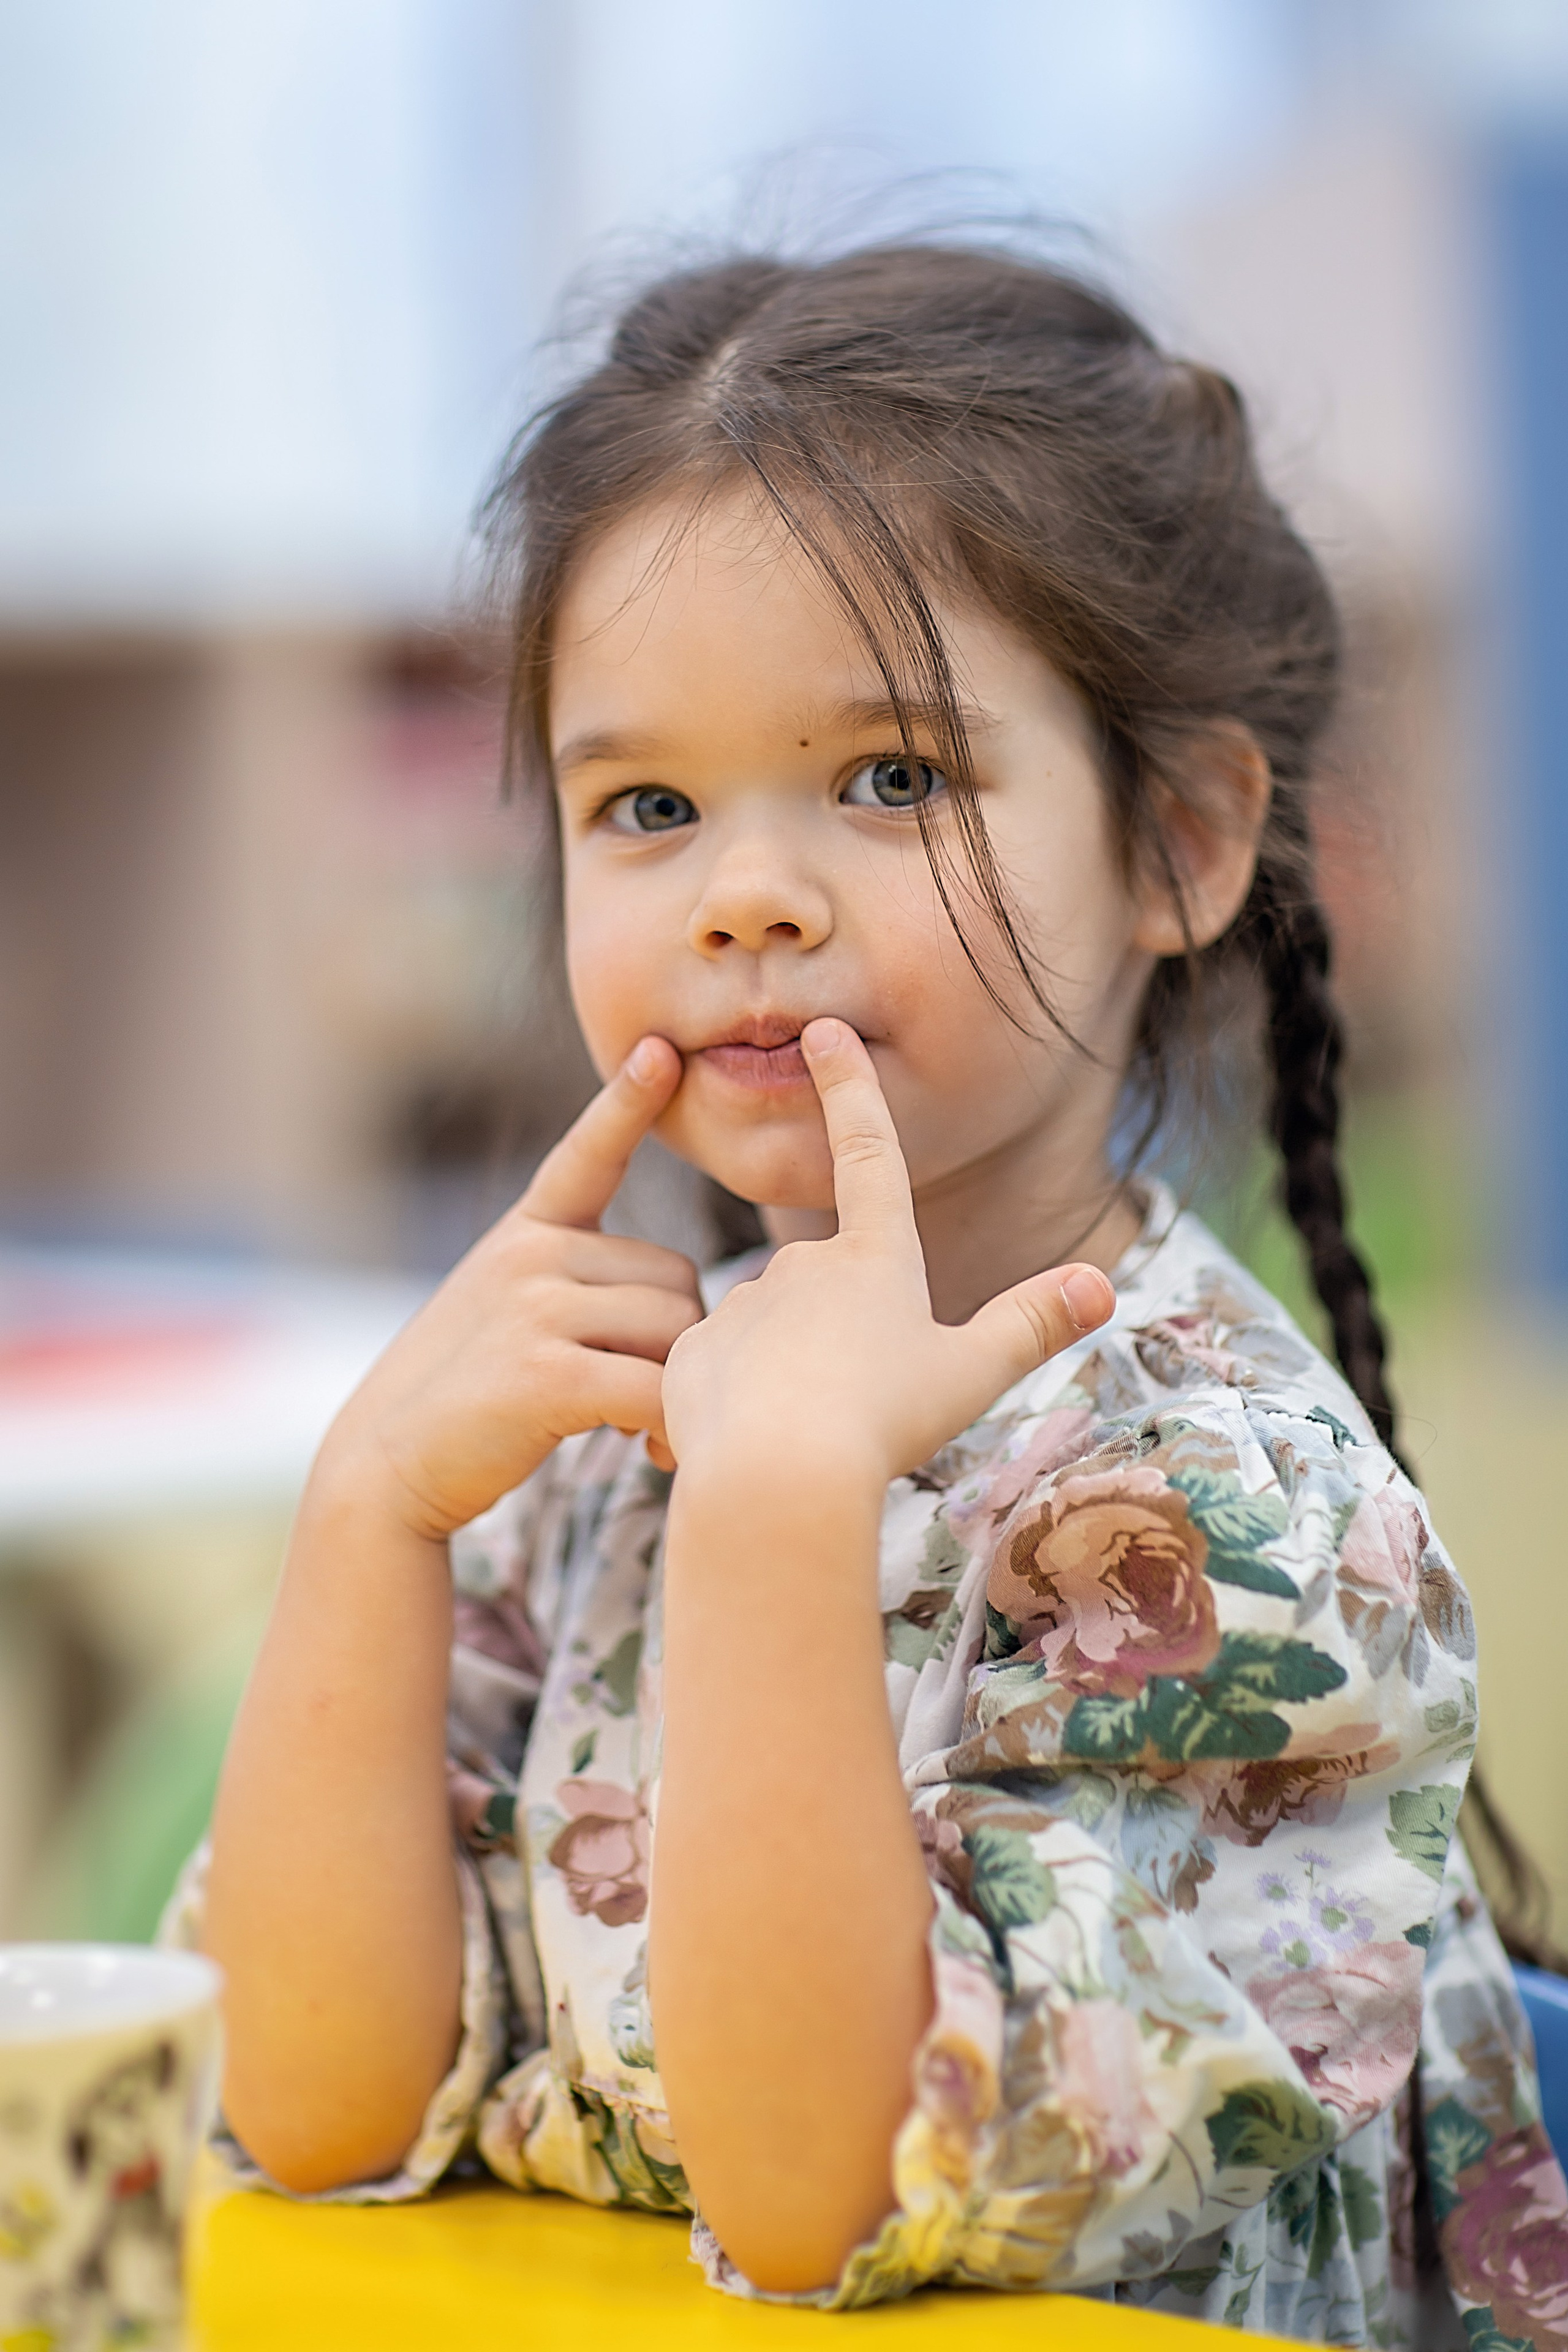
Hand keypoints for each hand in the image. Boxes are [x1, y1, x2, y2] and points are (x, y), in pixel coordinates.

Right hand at [317, 1036, 699, 1539]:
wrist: (384, 1469)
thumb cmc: (462, 1399)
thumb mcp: (501, 1310)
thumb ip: (571, 1283)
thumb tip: (676, 1297)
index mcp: (524, 1234)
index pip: (586, 1155)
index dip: (626, 1102)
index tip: (661, 1050)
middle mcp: (530, 1257)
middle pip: (675, 1278)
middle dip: (677, 1340)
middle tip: (651, 1394)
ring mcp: (535, 1312)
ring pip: (675, 1328)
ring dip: (678, 1384)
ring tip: (646, 1430)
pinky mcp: (546, 1376)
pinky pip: (655, 1388)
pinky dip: (671, 1428)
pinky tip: (651, 1454)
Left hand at [660, 1019, 1113, 1488]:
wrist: (777, 1477)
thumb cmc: (884, 1423)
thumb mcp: (972, 1374)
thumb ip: (1033, 1324)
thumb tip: (1102, 1282)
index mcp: (876, 1255)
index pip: (870, 1152)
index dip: (851, 1088)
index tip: (824, 1032)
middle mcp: (803, 1264)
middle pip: (834, 1284)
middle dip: (847, 1332)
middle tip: (863, 1403)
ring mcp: (744, 1303)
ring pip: (778, 1330)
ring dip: (798, 1368)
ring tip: (816, 1432)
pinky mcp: (696, 1353)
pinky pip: (727, 1371)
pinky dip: (748, 1400)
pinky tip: (762, 1440)